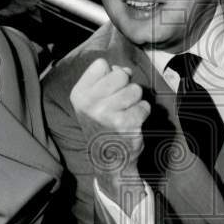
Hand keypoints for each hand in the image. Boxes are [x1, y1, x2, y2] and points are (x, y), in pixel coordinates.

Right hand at [70, 58, 149, 203]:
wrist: (108, 159)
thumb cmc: (103, 125)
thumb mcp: (94, 102)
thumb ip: (107, 80)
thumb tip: (125, 69)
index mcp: (79, 94)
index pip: (101, 64)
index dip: (110, 75)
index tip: (108, 91)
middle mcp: (90, 103)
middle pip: (120, 74)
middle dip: (126, 86)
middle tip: (119, 104)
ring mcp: (107, 114)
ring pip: (135, 89)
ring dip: (135, 101)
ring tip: (125, 113)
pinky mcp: (125, 124)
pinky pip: (144, 105)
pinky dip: (142, 113)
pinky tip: (132, 123)